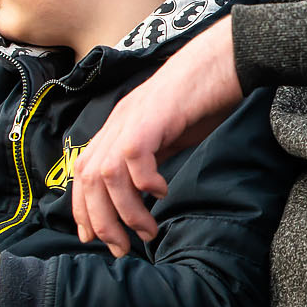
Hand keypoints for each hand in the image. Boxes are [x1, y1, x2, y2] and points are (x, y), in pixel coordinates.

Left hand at [71, 18, 240, 254]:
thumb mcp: (168, 135)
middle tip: (121, 247)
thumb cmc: (202, 96)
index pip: (83, 173)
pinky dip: (146, 183)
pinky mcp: (151, 118)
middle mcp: (117, 123)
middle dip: (101, 221)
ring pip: (107, 176)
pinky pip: (134, 159)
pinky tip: (164, 192)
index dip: (83, 209)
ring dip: (125, 211)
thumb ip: (150, 159)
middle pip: (88, 179)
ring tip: (147, 230)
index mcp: (117, 127)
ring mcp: (131, 119)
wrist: (222, 58)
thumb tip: (143, 195)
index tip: (95, 238)